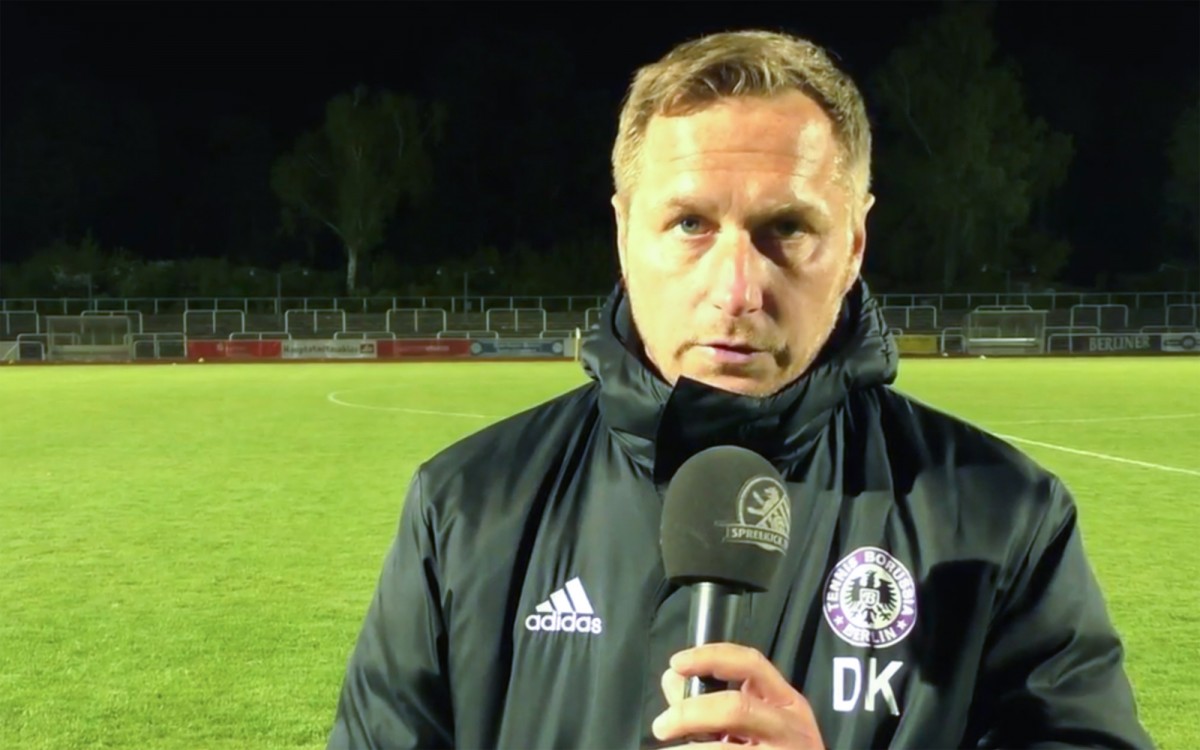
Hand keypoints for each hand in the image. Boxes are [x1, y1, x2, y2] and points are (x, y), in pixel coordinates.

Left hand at [652, 643, 823, 748]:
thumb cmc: (778, 749)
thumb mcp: (757, 721)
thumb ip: (714, 699)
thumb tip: (672, 679)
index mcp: (787, 700)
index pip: (752, 663)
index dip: (711, 656)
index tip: (677, 662)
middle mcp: (790, 727)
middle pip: (736, 707)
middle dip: (690, 712)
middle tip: (661, 726)